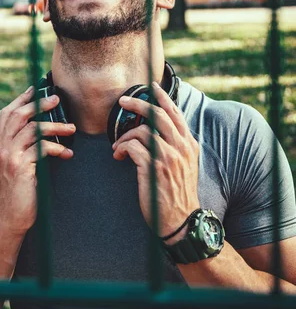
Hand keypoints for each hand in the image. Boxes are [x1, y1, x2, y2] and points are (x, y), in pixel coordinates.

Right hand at [0, 86, 75, 236]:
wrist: (8, 220)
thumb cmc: (17, 194)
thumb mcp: (16, 167)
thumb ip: (24, 150)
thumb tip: (43, 136)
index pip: (7, 114)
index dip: (21, 99)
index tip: (36, 88)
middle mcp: (1, 148)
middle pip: (19, 115)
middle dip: (38, 103)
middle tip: (56, 98)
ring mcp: (9, 157)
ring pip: (32, 130)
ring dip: (55, 126)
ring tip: (72, 129)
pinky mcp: (20, 169)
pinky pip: (41, 150)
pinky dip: (56, 148)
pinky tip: (67, 154)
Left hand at [112, 81, 199, 238]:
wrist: (183, 221)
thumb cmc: (179, 194)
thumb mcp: (186, 166)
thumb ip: (177, 147)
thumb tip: (159, 132)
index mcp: (189, 144)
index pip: (176, 113)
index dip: (162, 97)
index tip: (151, 87)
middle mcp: (181, 147)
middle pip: (158, 114)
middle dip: (138, 104)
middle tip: (123, 102)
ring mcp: (169, 157)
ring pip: (143, 130)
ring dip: (125, 135)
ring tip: (118, 146)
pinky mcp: (154, 168)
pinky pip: (133, 147)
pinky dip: (121, 148)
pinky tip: (118, 157)